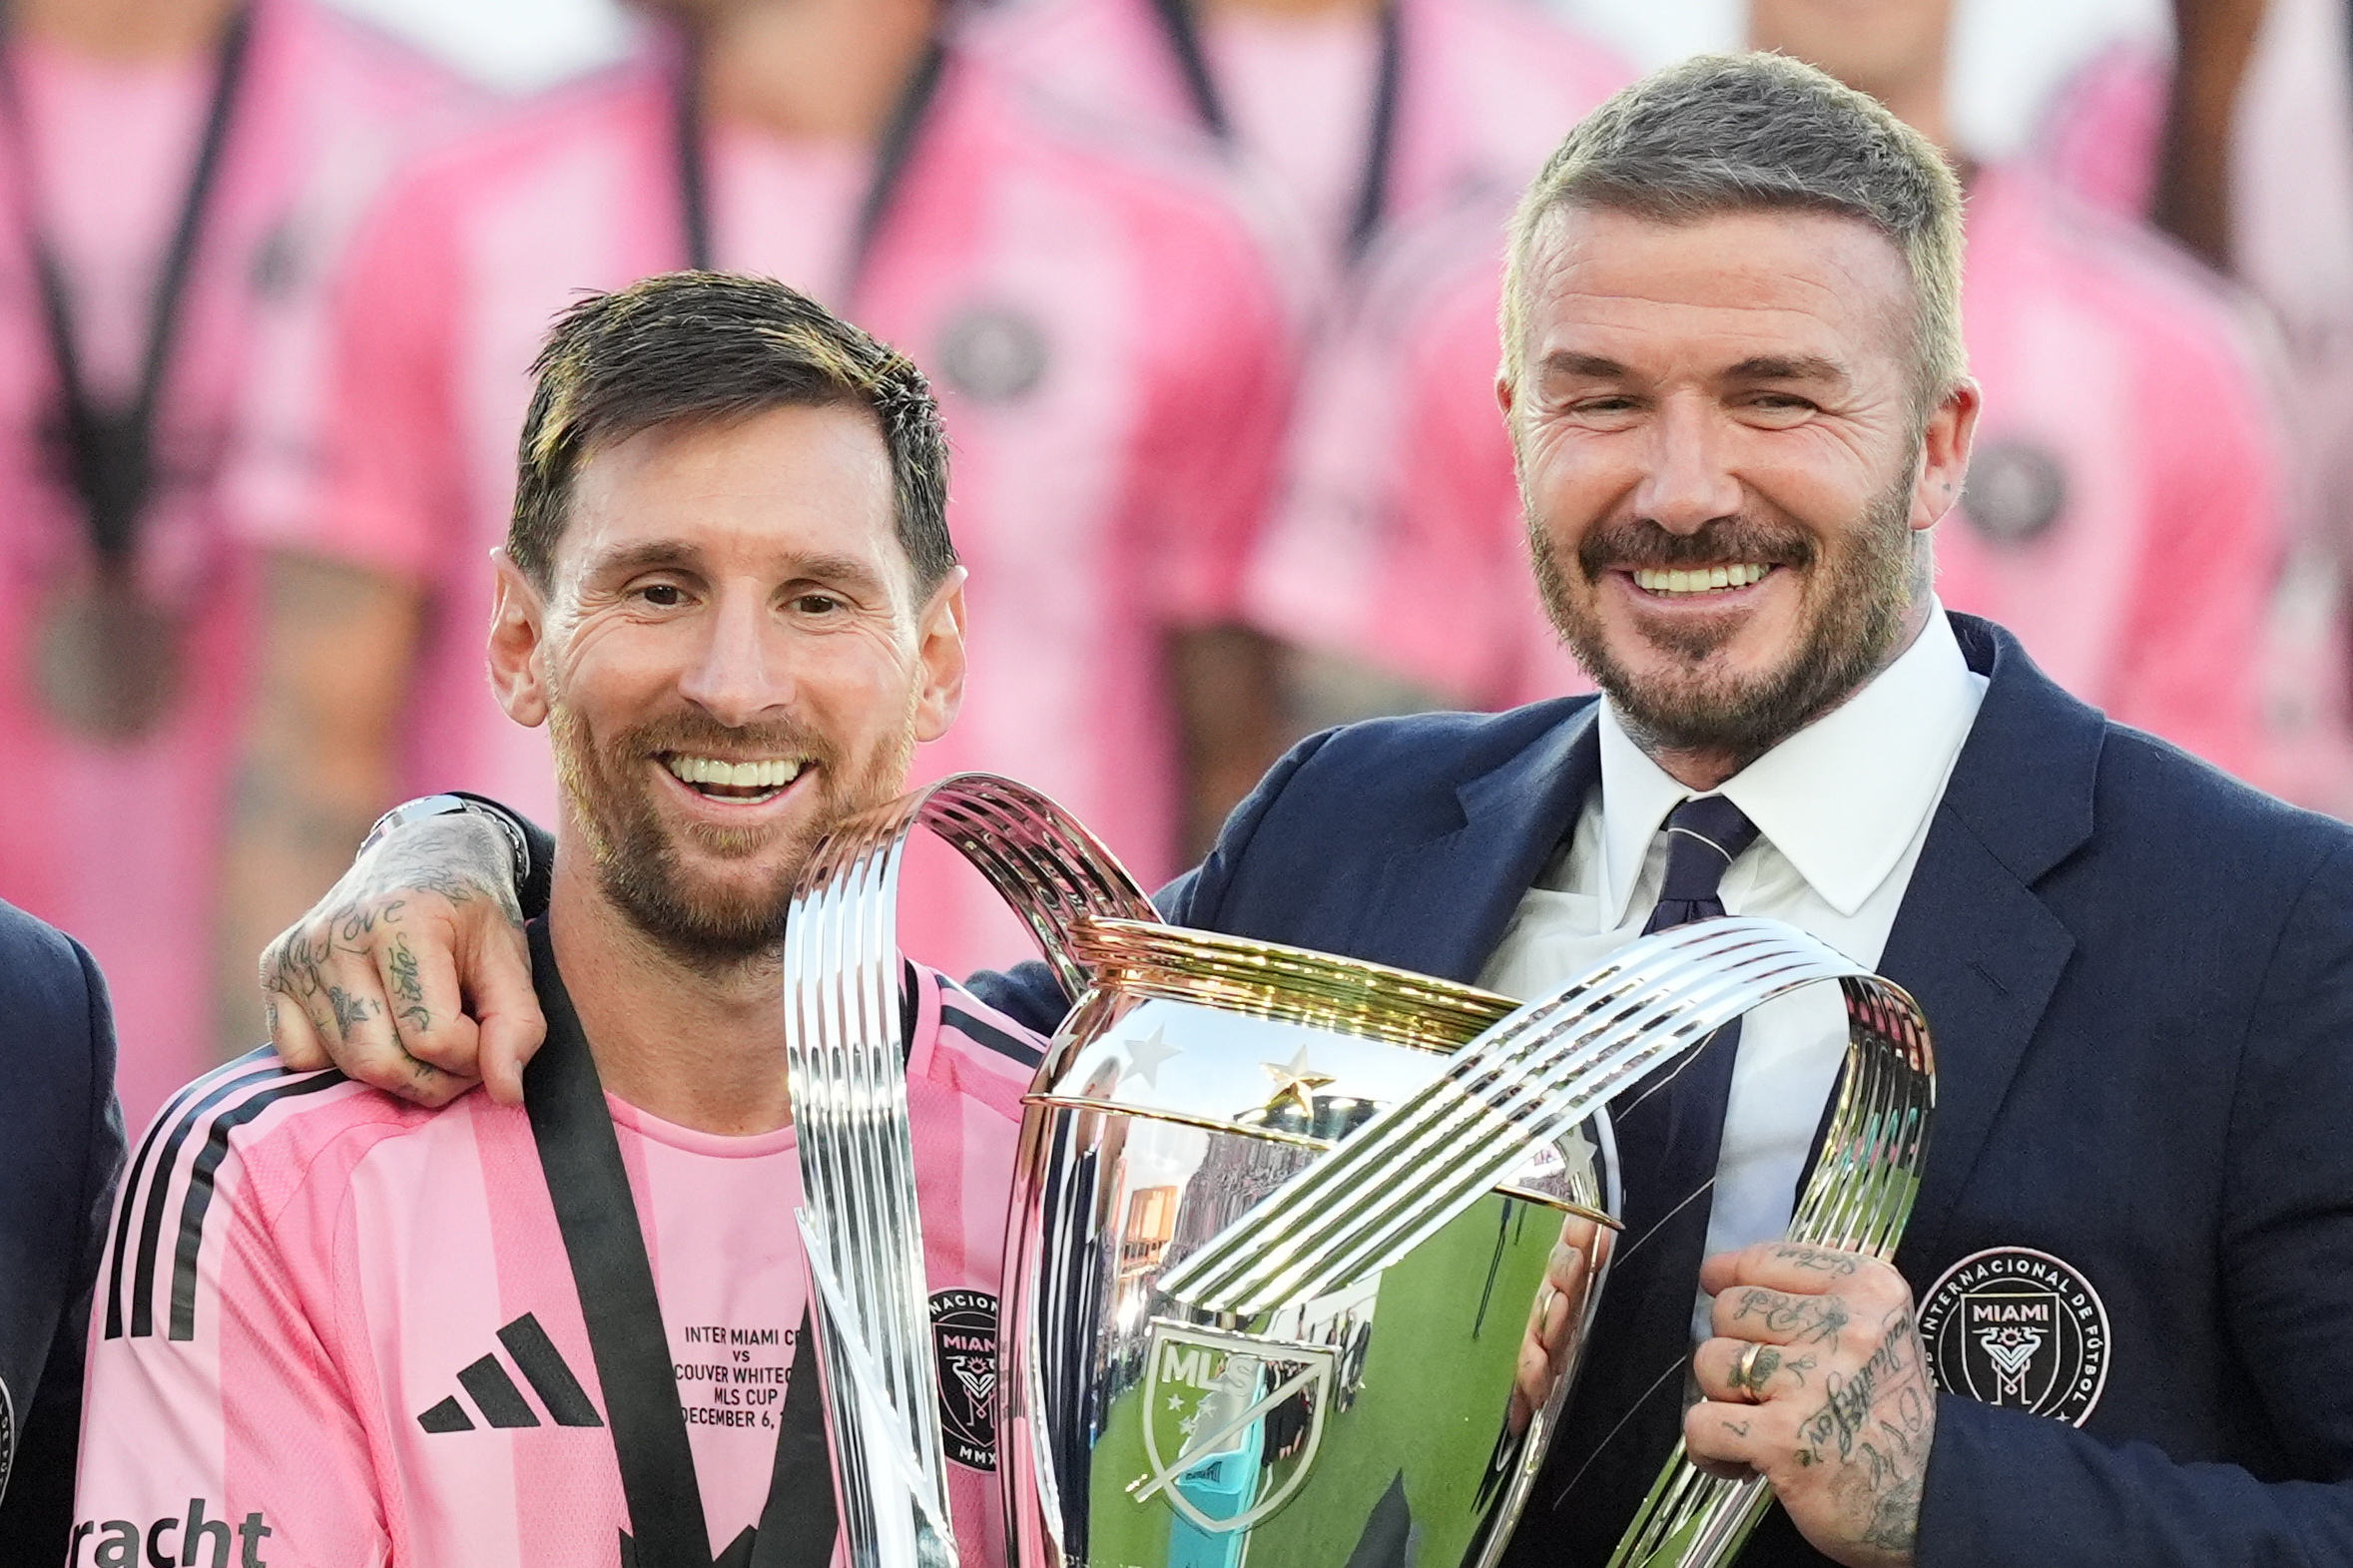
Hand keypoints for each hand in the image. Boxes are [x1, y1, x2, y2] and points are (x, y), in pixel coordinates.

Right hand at [259, 812, 541, 1105]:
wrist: (423, 856)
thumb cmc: (471, 913)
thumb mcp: (511, 958)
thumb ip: (517, 1025)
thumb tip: (507, 1095)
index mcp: (401, 921)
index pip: (432, 1038)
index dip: (473, 1055)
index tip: (489, 1033)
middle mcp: (336, 935)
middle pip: (381, 1062)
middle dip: (434, 1077)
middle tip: (461, 1050)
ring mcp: (296, 954)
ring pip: (345, 1066)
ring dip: (397, 1072)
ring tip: (426, 1034)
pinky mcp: (274, 971)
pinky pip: (301, 1057)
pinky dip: (342, 1060)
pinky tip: (378, 1023)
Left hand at [1684, 1241, 1934, 1567]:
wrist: (1934, 1502)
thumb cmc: (1890, 1415)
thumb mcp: (1878, 1331)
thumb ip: (1815, 1295)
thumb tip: (1717, 1274)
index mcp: (1869, 1289)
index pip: (1764, 1260)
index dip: (1730, 1280)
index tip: (1722, 1295)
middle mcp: (1847, 1328)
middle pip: (1729, 1310)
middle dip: (1734, 1349)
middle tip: (1767, 1388)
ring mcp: (1814, 1383)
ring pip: (1711, 1362)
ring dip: (1722, 1400)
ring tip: (1762, 1423)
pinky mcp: (1785, 1439)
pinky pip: (1702, 1424)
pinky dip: (1710, 1449)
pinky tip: (1743, 1461)